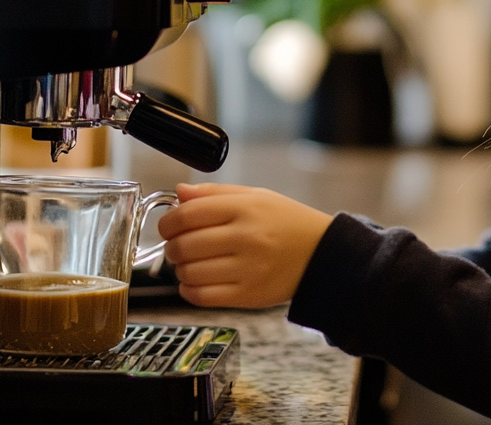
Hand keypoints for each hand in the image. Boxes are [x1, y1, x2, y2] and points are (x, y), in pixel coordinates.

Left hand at [158, 183, 333, 307]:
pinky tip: (195, 281)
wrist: (322, 254)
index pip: (187, 214)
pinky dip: (189, 290)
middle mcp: (246, 237)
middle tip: (178, 245)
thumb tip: (179, 192)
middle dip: (172, 246)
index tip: (168, 226)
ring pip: (189, 272)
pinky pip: (203, 296)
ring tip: (190, 263)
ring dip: (180, 269)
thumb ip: (215, 193)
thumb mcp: (256, 196)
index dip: (168, 222)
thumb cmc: (287, 222)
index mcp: (245, 208)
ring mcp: (247, 268)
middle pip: (184, 245)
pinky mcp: (248, 295)